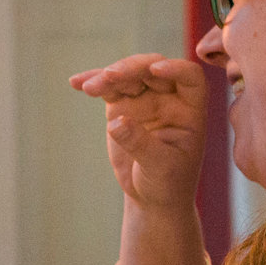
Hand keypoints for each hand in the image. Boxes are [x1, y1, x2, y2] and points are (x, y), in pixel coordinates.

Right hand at [71, 54, 207, 214]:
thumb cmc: (167, 183)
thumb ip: (140, 144)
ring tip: (89, 87)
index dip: (175, 68)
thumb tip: (117, 122)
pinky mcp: (123, 107)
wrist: (151, 196)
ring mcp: (145, 100)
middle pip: (152, 69)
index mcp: (190, 110)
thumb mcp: (159, 167)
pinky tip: (76, 82)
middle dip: (132, 69)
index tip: (155, 70)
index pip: (189, 77)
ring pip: (128, 75)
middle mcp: (169, 99)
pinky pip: (108, 89)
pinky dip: (93, 83)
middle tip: (109, 77)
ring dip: (108, 75)